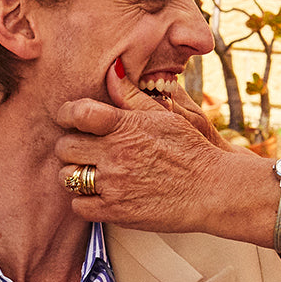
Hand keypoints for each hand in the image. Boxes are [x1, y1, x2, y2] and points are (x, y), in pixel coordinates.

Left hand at [55, 61, 265, 231]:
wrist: (215, 189)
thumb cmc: (193, 151)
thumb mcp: (166, 115)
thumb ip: (133, 96)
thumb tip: (112, 70)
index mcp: (125, 126)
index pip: (76, 113)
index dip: (67, 115)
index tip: (72, 121)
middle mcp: (116, 153)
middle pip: (65, 147)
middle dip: (72, 147)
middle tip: (86, 151)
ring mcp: (114, 183)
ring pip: (67, 177)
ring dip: (75, 175)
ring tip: (92, 174)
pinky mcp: (117, 211)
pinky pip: (79, 206)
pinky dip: (84, 202)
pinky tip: (100, 196)